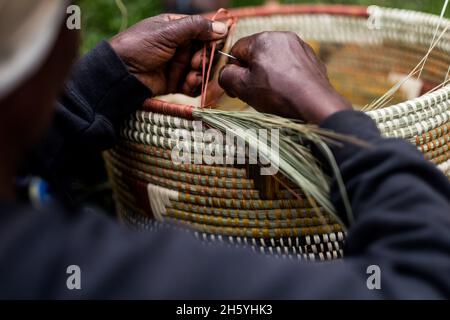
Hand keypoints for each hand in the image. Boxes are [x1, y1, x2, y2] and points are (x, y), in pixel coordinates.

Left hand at [110, 14, 227, 95]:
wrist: (120, 74)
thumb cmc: (139, 46)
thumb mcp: (167, 32)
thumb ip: (195, 27)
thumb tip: (223, 27)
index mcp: (177, 29)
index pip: (204, 32)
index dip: (212, 40)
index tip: (213, 47)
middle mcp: (180, 46)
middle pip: (205, 53)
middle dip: (204, 59)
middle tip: (195, 64)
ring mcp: (178, 65)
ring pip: (201, 70)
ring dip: (200, 74)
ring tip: (190, 77)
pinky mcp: (176, 83)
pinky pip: (193, 85)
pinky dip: (194, 85)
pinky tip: (188, 84)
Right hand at [219, 32, 351, 123]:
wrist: (314, 105)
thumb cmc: (277, 95)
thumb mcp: (242, 88)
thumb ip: (226, 76)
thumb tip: (226, 73)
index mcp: (262, 39)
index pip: (236, 50)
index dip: (233, 70)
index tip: (236, 88)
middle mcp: (282, 37)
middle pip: (256, 54)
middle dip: (252, 72)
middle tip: (254, 93)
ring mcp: (299, 47)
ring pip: (274, 59)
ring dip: (268, 74)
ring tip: (272, 94)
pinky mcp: (311, 59)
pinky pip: (290, 65)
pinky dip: (285, 77)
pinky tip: (287, 92)